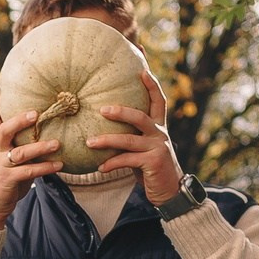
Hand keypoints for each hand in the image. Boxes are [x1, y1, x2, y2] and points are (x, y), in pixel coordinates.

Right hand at [0, 84, 61, 231]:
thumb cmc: (7, 181)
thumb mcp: (12, 162)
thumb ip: (23, 148)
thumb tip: (48, 135)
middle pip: (5, 131)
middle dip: (20, 121)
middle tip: (37, 113)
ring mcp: (0, 166)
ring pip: (20, 153)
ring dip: (40, 147)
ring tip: (57, 143)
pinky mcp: (7, 180)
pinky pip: (29, 172)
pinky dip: (45, 168)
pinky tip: (59, 165)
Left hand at [86, 59, 182, 204]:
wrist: (169, 191)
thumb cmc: (149, 167)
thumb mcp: (141, 147)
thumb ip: (129, 134)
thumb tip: (104, 121)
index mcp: (158, 126)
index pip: (158, 99)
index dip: (151, 83)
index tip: (142, 67)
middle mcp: (159, 133)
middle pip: (140, 115)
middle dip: (121, 110)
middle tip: (101, 109)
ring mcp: (157, 147)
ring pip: (129, 139)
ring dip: (107, 140)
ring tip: (89, 142)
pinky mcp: (153, 162)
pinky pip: (128, 160)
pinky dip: (112, 163)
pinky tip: (100, 167)